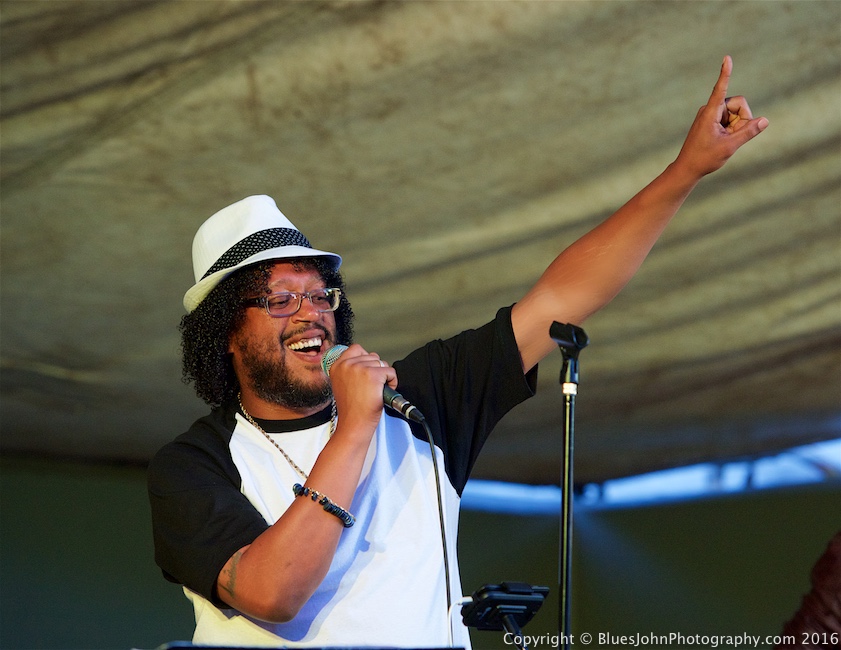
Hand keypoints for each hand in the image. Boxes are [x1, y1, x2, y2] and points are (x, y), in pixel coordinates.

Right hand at [326, 344, 394, 434]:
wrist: (354, 424)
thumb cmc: (351, 408)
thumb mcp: (342, 384)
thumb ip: (350, 370)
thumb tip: (367, 360)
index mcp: (337, 365)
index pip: (356, 348)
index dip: (366, 359)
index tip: (366, 373)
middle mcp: (347, 364)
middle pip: (372, 356)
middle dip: (376, 370)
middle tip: (371, 387)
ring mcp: (360, 368)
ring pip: (382, 363)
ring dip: (384, 376)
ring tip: (376, 391)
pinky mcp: (373, 374)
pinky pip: (390, 371)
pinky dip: (392, 382)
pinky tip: (383, 392)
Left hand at [675, 55, 767, 177]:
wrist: (687, 168)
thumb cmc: (704, 158)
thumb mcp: (729, 146)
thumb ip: (748, 132)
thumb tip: (765, 120)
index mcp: (710, 112)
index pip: (721, 89)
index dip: (725, 73)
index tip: (727, 58)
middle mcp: (710, 109)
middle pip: (739, 104)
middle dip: (743, 119)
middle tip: (732, 137)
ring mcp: (711, 114)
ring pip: (737, 113)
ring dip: (737, 126)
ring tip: (725, 140)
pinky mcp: (712, 120)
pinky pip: (731, 119)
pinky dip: (732, 129)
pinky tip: (723, 140)